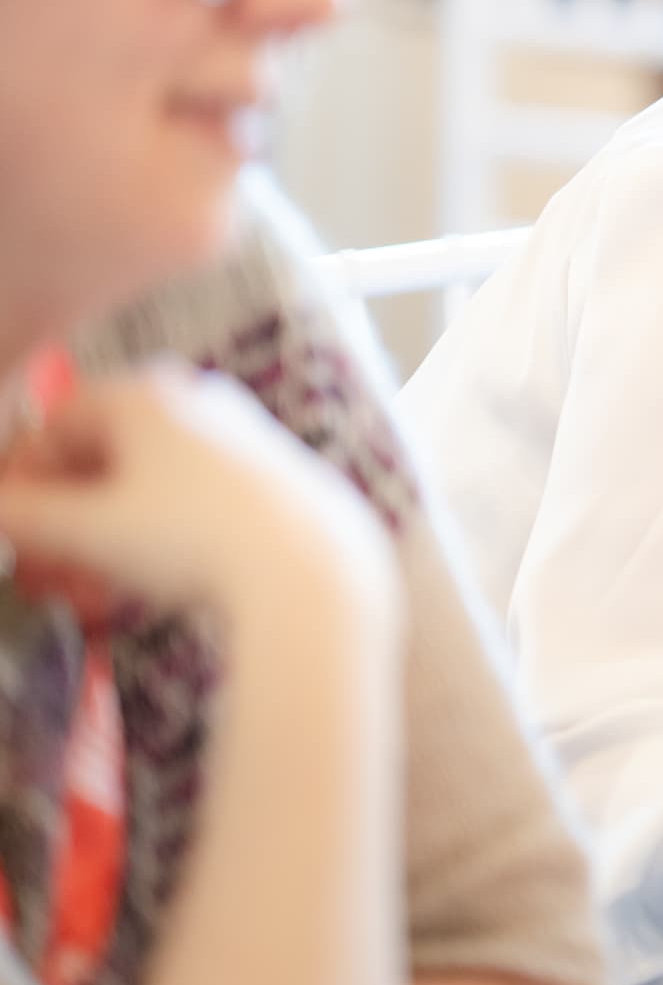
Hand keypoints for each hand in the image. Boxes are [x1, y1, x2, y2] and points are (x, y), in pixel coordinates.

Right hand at [0, 365, 390, 620]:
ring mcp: (237, 436)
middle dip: (60, 516)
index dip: (21, 477)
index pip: (56, 423)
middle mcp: (196, 401)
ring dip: (100, 536)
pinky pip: (189, 502)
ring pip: (144, 485)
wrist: (310, 566)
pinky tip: (136, 587)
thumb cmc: (191, 537)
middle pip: (101, 455)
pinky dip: (151, 538)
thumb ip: (24, 517)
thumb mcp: (87, 530)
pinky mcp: (268, 479)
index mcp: (146, 394)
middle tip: (39, 568)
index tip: (10, 527)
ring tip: (82, 590)